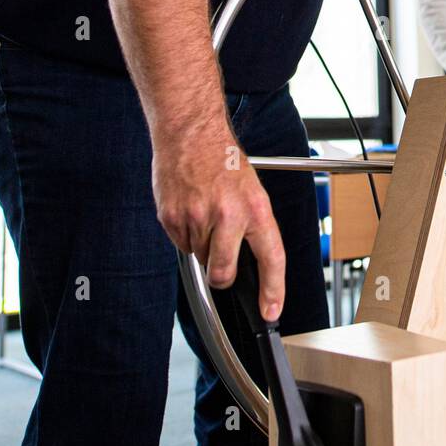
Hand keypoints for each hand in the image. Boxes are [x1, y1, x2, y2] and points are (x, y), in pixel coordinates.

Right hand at [152, 123, 285, 321]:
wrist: (191, 133)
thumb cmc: (223, 160)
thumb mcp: (252, 190)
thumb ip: (251, 226)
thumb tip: (249, 262)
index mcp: (255, 208)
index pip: (271, 258)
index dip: (273, 290)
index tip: (271, 312)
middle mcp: (228, 215)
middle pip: (223, 274)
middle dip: (223, 275)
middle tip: (223, 255)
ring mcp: (196, 218)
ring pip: (200, 258)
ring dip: (203, 246)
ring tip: (207, 213)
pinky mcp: (172, 218)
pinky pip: (180, 244)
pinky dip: (186, 235)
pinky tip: (191, 210)